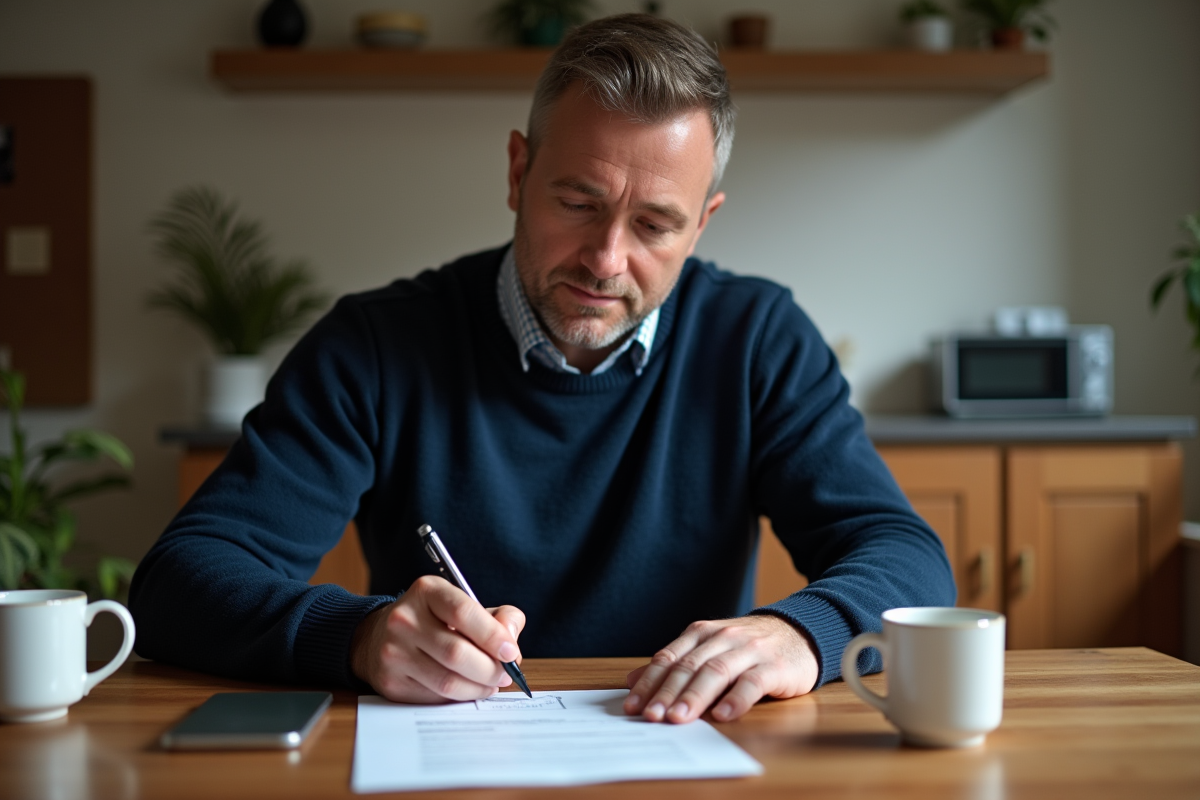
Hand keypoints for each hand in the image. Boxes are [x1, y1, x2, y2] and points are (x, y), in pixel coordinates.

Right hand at [350, 575, 525, 702]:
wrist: (378, 637)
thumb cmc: (434, 621)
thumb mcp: (463, 605)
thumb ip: (499, 617)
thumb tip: (511, 642)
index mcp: (427, 592)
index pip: (463, 612)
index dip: (493, 636)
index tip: (511, 652)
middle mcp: (404, 619)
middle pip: (457, 653)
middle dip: (490, 669)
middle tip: (505, 675)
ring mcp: (393, 652)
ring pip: (447, 681)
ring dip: (478, 688)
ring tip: (490, 684)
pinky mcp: (390, 682)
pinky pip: (435, 697)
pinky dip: (459, 698)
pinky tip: (467, 689)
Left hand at [623, 615, 817, 723]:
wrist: (801, 632)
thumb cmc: (749, 647)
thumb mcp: (710, 648)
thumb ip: (676, 663)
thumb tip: (633, 681)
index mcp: (702, 633)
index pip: (669, 658)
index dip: (649, 682)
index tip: (633, 706)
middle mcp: (722, 638)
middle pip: (689, 666)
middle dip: (667, 692)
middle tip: (651, 716)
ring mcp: (749, 651)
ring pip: (716, 672)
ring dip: (694, 696)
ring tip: (678, 718)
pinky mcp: (774, 667)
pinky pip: (752, 683)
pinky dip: (736, 699)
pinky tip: (722, 715)